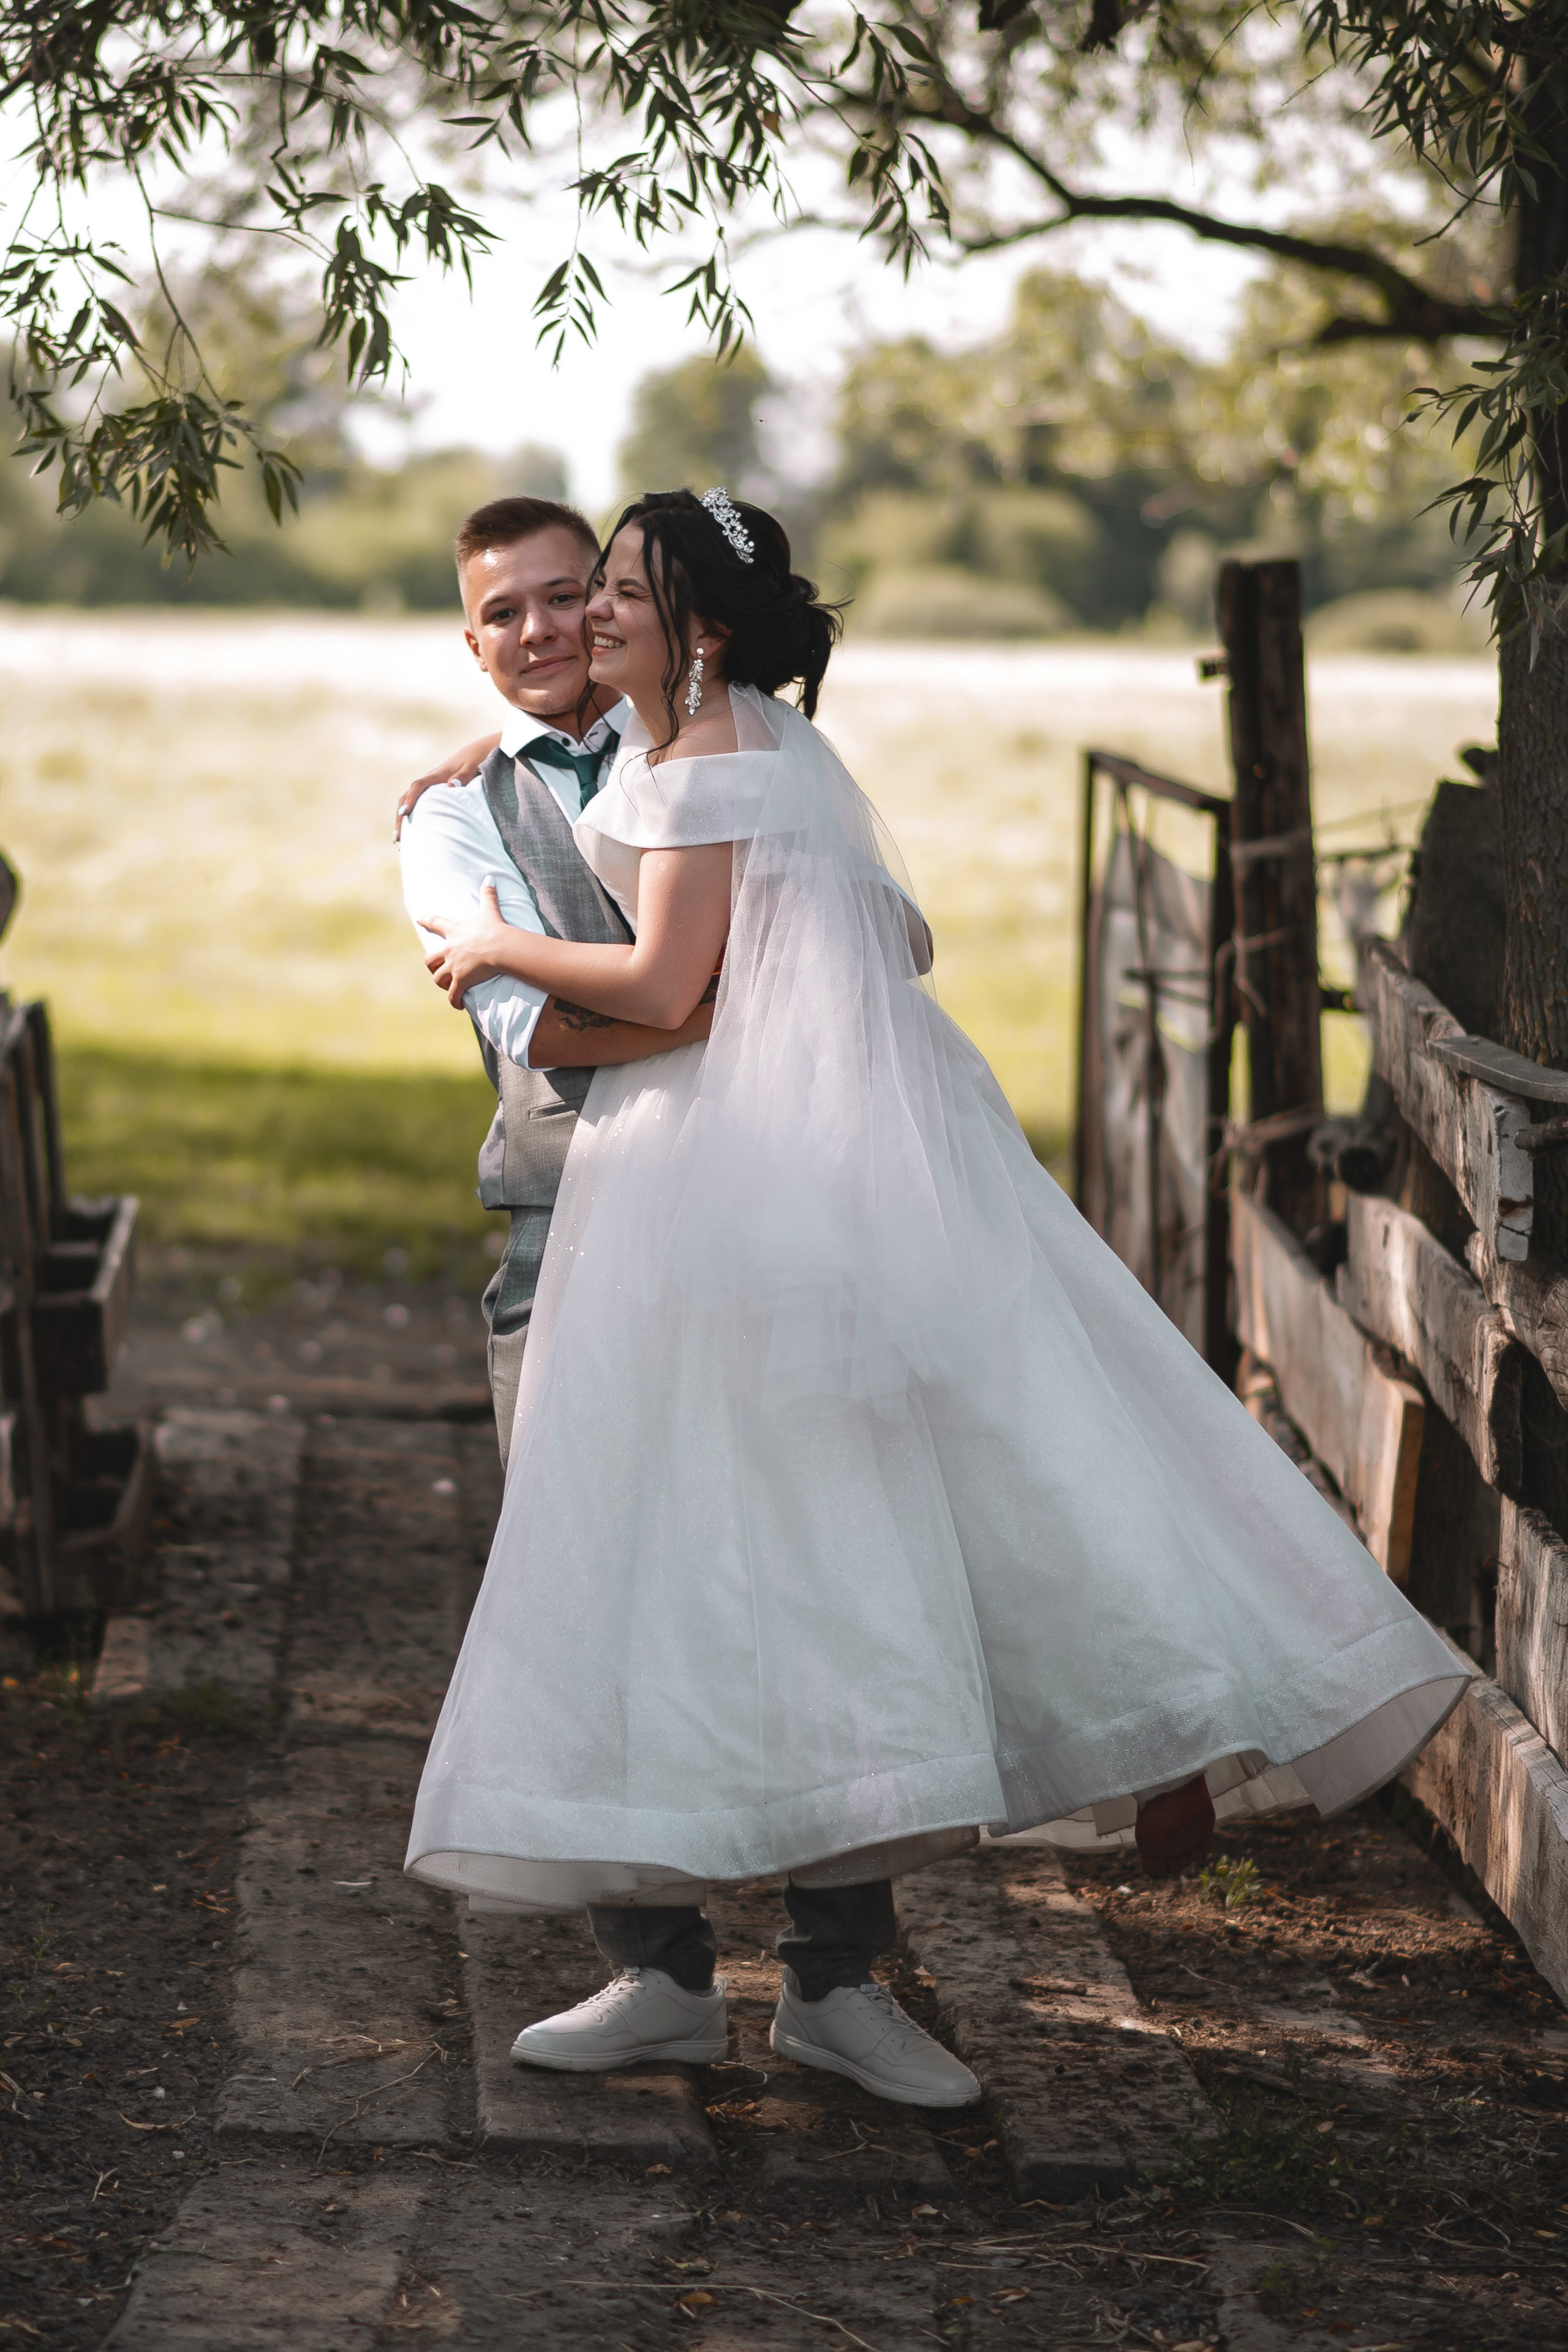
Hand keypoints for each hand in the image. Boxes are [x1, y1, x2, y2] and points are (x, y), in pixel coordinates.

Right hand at [395, 733, 502, 836]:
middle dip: (400, 816)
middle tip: (397, 837)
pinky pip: (419, 803)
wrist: (477, 752)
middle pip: (407, 796)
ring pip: (410, 801)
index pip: (418, 786)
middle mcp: (430, 779)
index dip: (410, 799)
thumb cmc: (476, 760)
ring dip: (402, 818)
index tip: (404, 813)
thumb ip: (464, 775)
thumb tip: (451, 785)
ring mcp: (431, 786)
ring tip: (399, 840)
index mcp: (437, 774)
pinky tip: (412, 832)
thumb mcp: (472, 766)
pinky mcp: (434, 791)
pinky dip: (413, 816)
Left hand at [421, 880, 514, 1007]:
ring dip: (442, 983)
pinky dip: (454, 1001)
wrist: (500, 947)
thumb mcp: (489, 909)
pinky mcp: (461, 980)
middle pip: (430, 959)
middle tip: (436, 968)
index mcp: (454, 932)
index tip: (419, 918)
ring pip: (438, 978)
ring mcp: (454, 966)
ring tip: (448, 987)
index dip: (426, 920)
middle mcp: (450, 950)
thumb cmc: (495, 928)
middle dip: (431, 965)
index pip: (435, 923)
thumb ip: (488, 894)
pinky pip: (453, 995)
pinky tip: (458, 1005)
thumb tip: (490, 877)